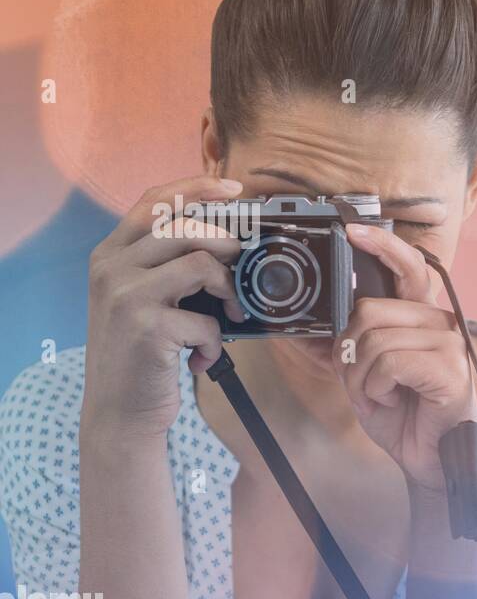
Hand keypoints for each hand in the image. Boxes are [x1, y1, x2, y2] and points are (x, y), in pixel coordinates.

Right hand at [82, 175, 248, 439]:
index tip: (235, 190)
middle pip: (184, 226)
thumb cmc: (142, 353)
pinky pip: (206, 320)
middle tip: (242, 269)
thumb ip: (167, 266)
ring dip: (228, 290)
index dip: (197, 188)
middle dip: (228, 243)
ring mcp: (126, 296)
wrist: (118, 410)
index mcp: (110, 254)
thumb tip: (227, 240)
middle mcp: (112, 268)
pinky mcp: (147, 328)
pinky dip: (216, 341)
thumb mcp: (142, 299)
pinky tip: (203, 358)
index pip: (154, 201)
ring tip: (230, 315)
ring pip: (200, 263)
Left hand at [334, 223, 476, 491]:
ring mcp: (449, 345)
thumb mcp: (370, 373)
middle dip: (351, 354)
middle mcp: (442, 325)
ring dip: (362, 379)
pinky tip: (394, 402)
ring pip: (373, 341)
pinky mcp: (450, 370)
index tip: (354, 229)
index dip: (382, 245)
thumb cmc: (405, 417)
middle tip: (366, 383)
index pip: (409, 268)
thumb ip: (360, 340)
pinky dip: (377, 389)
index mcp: (425, 320)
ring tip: (382, 397)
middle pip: (370, 311)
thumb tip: (342, 318)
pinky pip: (388, 364)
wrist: (430, 462)